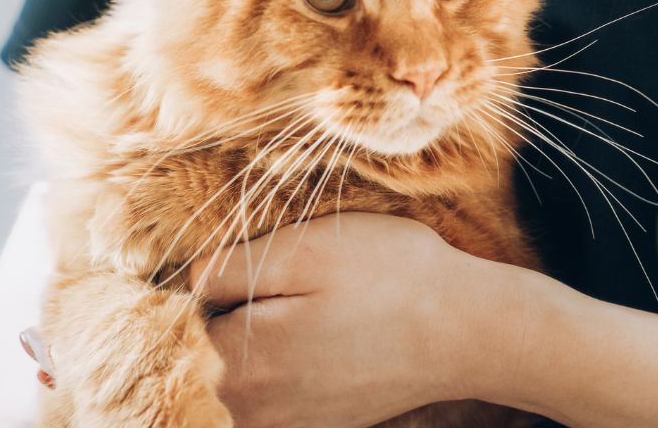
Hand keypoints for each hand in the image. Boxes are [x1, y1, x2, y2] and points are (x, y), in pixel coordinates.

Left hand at [193, 212, 505, 427]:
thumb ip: (230, 268)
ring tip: (331, 309)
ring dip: (275, 334)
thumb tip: (190, 281)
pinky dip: (299, 361)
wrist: (466, 330)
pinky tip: (339, 336)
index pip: (197, 308)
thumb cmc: (389, 277)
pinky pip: (282, 387)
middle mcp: (251, 408)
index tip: (283, 261)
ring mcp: (286, 424)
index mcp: (238, 361)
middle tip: (315, 281)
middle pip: (218, 342)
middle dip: (250, 306)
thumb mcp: (305, 247)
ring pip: (249, 365)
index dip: (237, 273)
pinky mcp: (319, 425)